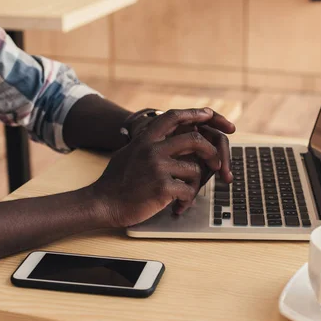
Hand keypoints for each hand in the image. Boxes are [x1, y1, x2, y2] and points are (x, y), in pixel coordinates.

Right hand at [91, 108, 234, 226]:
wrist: (102, 203)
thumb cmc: (115, 182)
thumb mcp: (129, 152)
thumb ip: (148, 144)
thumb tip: (167, 137)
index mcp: (145, 139)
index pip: (173, 117)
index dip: (194, 114)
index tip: (209, 114)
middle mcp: (152, 149)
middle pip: (194, 141)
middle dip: (211, 152)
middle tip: (217, 163)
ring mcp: (158, 167)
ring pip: (195, 170)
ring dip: (195, 185)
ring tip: (185, 195)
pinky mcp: (162, 187)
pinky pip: (188, 191)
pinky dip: (187, 200)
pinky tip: (178, 206)